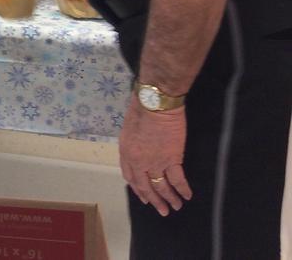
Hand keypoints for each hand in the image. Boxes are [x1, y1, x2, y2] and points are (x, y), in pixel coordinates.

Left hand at [118, 95, 191, 215]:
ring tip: (175, 207)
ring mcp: (154, 161)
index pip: (130, 177)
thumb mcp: (128, 128)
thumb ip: (133, 144)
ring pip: (161, 186)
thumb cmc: (141, 108)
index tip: (144, 197)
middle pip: (145, 186)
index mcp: (126, 152)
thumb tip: (139, 150)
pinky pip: (177, 179)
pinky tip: (187, 196)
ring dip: (169, 198)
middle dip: (154, 200)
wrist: (154, 103)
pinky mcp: (171, 159)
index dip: (138, 189)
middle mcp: (138, 161)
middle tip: (162, 210)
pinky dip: (182, 189)